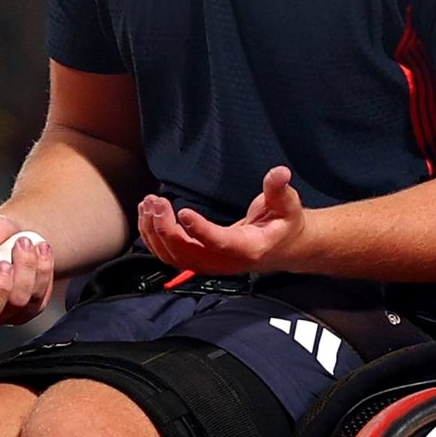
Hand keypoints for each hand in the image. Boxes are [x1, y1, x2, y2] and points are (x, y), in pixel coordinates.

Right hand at [0, 215, 54, 336]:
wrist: (16, 236)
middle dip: (0, 287)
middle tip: (5, 261)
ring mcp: (6, 313)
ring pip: (18, 303)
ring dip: (25, 271)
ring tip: (25, 242)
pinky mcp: (30, 309)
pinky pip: (39, 297)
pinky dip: (42, 271)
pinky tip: (41, 250)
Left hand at [137, 168, 305, 275]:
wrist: (282, 247)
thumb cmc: (283, 224)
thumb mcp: (287, 204)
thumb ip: (279, 189)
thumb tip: (280, 172)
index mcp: (248, 248)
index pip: (220, 243)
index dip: (200, 230)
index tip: (182, 211)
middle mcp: (225, 261)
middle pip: (187, 254)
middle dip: (166, 229)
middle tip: (157, 202)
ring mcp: (209, 264)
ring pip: (173, 257)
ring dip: (154, 232)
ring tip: (148, 204)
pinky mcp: (198, 260)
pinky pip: (169, 255)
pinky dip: (153, 237)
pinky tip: (148, 214)